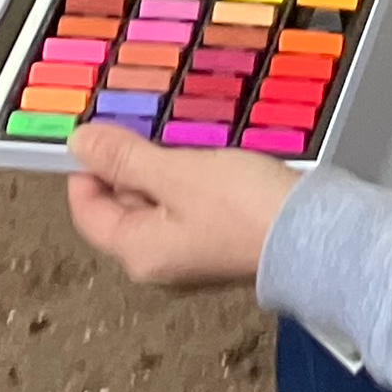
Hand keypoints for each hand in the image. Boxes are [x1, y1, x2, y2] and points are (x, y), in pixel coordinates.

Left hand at [61, 123, 293, 289]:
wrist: (313, 234)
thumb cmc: (242, 207)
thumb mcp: (178, 172)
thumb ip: (125, 158)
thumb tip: (78, 143)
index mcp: (137, 252)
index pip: (88, 210)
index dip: (88, 169)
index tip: (102, 132)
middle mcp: (157, 264)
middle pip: (122, 211)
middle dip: (128, 168)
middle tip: (146, 127)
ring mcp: (189, 259)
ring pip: (157, 208)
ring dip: (161, 173)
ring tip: (179, 139)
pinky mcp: (219, 247)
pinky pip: (186, 212)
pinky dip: (187, 185)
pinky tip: (206, 161)